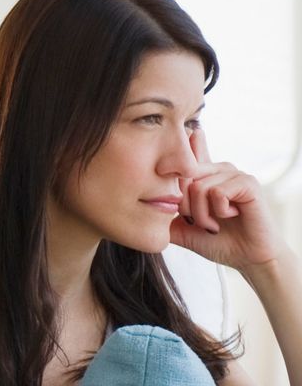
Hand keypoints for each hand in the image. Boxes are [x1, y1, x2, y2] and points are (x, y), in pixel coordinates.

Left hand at [170, 127, 285, 271]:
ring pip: (198, 187)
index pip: (190, 153)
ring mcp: (234, 174)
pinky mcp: (247, 183)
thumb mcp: (182, 229)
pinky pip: (217, 192)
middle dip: (185, 206)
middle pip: (184, 177)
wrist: (246, 257)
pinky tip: (230, 216)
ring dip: (202, 214)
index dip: (184, 142)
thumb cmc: (217, 241)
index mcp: (205, 177)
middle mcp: (219, 170)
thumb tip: (138, 208)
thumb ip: (163, 217)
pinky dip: (218, 211)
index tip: (186, 128)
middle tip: (200, 222)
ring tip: (215, 222)